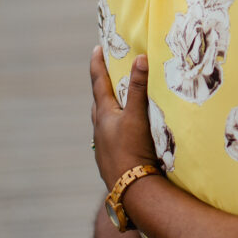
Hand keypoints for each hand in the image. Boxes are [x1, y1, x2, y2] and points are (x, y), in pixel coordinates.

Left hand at [90, 46, 157, 189]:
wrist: (131, 189)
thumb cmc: (133, 150)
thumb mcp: (138, 116)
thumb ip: (140, 88)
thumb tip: (140, 58)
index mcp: (104, 114)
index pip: (99, 83)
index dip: (98, 65)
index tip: (96, 49)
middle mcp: (100, 129)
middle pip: (98, 102)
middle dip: (102, 87)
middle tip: (107, 75)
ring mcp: (104, 146)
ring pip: (103, 122)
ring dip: (108, 110)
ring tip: (116, 104)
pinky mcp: (110, 160)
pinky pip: (110, 138)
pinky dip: (115, 129)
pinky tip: (125, 135)